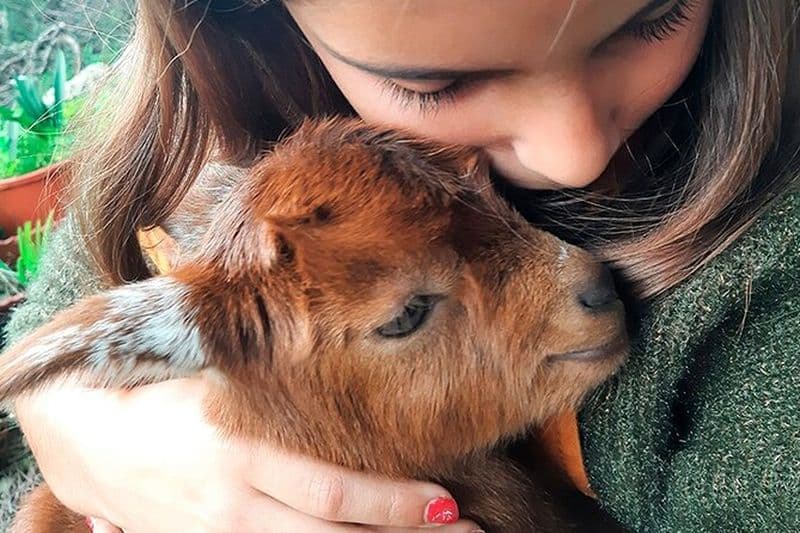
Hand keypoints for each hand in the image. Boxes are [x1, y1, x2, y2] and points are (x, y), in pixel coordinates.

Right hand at [15, 376, 481, 531]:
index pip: (332, 492)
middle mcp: (234, 506)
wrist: (79, 430)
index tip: (446, 503)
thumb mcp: (215, 380)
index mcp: (241, 452)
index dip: (392, 504)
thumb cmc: (156, 389)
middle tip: (466, 532)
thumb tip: (337, 367)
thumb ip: (272, 390)